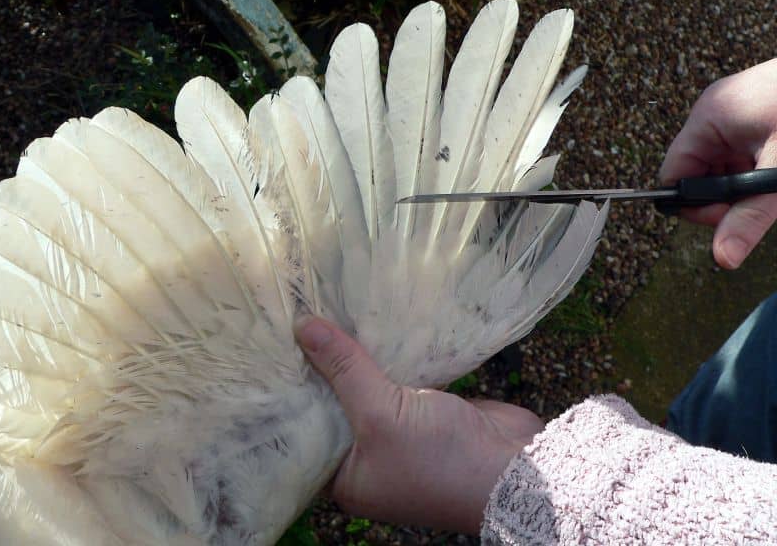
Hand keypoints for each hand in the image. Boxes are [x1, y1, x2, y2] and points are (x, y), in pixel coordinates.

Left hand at [294, 317, 542, 533]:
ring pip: (367, 387)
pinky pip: (397, 378)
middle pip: (336, 404)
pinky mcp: (424, 408)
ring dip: (356, 357)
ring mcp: (398, 432)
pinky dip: (389, 354)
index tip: (272, 353)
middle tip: (295, 323)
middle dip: (323, 368)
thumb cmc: (440, 459)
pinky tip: (370, 322)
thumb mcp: (381, 414)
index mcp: (346, 476)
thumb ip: (344, 369)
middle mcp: (368, 457)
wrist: (517, 468)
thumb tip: (303, 327)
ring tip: (325, 314)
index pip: (305, 431)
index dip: (291, 393)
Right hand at [660, 58, 776, 268]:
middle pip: (700, 171)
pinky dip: (760, 169)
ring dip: (747, 184)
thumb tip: (724, 255)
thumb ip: (751, 215)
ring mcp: (738, 111)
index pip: (674, 173)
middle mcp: (717, 112)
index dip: (694, 203)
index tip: (727, 217)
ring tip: (775, 183)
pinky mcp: (758, 114)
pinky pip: (746, 152)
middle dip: (727, 195)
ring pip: (726, 165)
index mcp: (709, 118)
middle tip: (761, 202)